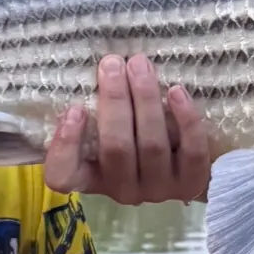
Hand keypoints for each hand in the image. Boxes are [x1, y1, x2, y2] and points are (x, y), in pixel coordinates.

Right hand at [44, 53, 209, 204]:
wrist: (184, 164)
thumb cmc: (136, 137)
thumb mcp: (106, 129)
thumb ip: (95, 113)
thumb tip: (96, 74)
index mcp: (92, 178)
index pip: (63, 176)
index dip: (66, 146)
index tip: (75, 108)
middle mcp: (123, 190)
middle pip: (116, 148)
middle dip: (115, 101)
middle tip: (113, 64)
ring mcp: (158, 189)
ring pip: (152, 145)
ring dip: (146, 100)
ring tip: (140, 66)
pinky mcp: (190, 183)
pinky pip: (191, 151)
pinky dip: (185, 120)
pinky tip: (177, 92)